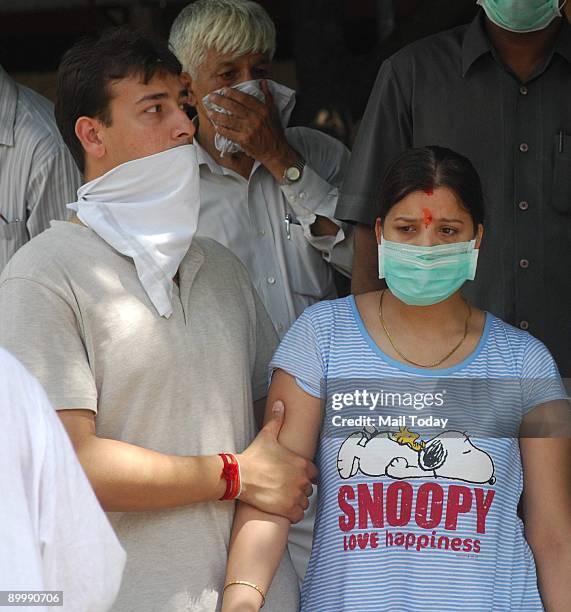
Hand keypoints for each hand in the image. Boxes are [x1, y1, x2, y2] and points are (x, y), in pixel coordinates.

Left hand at [206, 80, 295, 167]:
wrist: (276, 151)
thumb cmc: (274, 132)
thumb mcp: (274, 112)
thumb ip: (268, 96)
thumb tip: (263, 82)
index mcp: (262, 110)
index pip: (245, 98)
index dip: (233, 93)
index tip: (224, 89)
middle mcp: (255, 119)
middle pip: (234, 108)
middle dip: (221, 101)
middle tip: (211, 97)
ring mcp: (249, 130)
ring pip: (229, 120)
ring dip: (217, 116)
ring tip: (210, 112)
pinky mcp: (244, 141)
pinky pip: (230, 134)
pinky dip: (222, 130)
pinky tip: (216, 127)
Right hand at [238, 400, 317, 522]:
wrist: (240, 476)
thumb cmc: (254, 456)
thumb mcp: (267, 435)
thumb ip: (277, 420)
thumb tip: (280, 404)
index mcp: (301, 464)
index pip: (314, 473)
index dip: (306, 474)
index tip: (296, 475)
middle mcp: (301, 480)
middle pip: (309, 488)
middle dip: (301, 488)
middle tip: (288, 486)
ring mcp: (295, 496)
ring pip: (305, 502)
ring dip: (298, 501)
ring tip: (285, 497)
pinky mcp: (287, 509)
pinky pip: (298, 515)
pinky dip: (293, 513)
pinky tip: (284, 508)